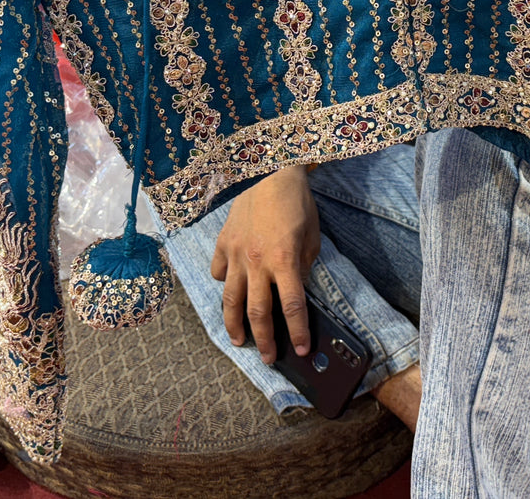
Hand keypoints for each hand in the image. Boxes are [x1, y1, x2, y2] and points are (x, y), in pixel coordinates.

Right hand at [211, 166, 319, 364]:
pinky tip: (228, 292)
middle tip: (268, 357)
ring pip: (231, 299)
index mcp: (284, 260)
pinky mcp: (223, 242)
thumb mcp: (311, 238)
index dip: (297, 332)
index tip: (302, 349)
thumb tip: (295, 291)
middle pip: (258, 312)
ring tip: (238, 341)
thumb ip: (303, 268)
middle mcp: (257, 262)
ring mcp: (236, 253)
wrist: (271, 171)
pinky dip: (223, 284)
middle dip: (265, 340)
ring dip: (234, 325)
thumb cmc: (298, 204)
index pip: (292, 307)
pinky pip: (218, 271)